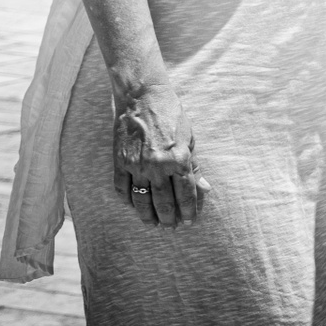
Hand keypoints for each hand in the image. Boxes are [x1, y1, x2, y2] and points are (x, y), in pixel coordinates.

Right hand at [112, 80, 209, 226]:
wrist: (143, 97)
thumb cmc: (171, 115)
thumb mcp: (189, 138)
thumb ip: (194, 166)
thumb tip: (205, 189)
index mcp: (179, 159)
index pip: (185, 194)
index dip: (188, 211)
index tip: (189, 221)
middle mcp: (158, 165)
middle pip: (163, 203)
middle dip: (169, 219)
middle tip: (171, 227)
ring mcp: (136, 165)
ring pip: (141, 201)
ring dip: (148, 216)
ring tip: (153, 224)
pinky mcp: (120, 162)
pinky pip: (123, 189)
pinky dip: (128, 201)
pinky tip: (134, 207)